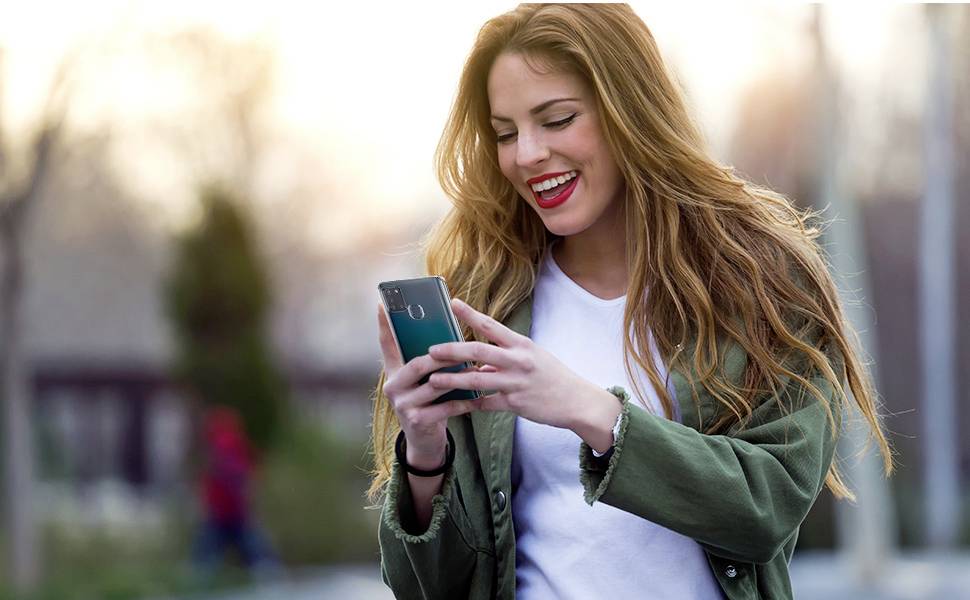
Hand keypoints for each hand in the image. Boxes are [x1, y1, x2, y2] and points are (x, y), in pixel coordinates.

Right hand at [376, 303, 483, 464]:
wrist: (424, 441)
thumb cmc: (428, 403)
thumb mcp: (421, 381)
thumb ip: (427, 362)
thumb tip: (448, 336)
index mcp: (392, 372)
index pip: (386, 343)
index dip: (383, 324)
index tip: (382, 303)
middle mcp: (392, 387)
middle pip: (418, 364)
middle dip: (443, 355)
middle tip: (463, 347)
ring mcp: (403, 405)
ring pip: (435, 385)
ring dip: (459, 377)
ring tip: (477, 370)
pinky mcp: (417, 421)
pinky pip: (445, 407)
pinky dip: (464, 401)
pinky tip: (478, 397)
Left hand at [427, 298, 600, 430]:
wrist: (578, 402)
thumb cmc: (553, 377)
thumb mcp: (532, 359)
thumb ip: (504, 359)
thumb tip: (479, 366)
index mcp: (522, 345)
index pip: (491, 325)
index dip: (470, 314)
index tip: (452, 303)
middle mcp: (518, 360)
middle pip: (478, 350)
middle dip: (451, 350)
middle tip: (431, 350)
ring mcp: (516, 383)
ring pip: (476, 379)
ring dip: (452, 379)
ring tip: (433, 380)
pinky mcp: (516, 404)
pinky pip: (487, 404)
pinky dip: (471, 404)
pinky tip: (456, 405)